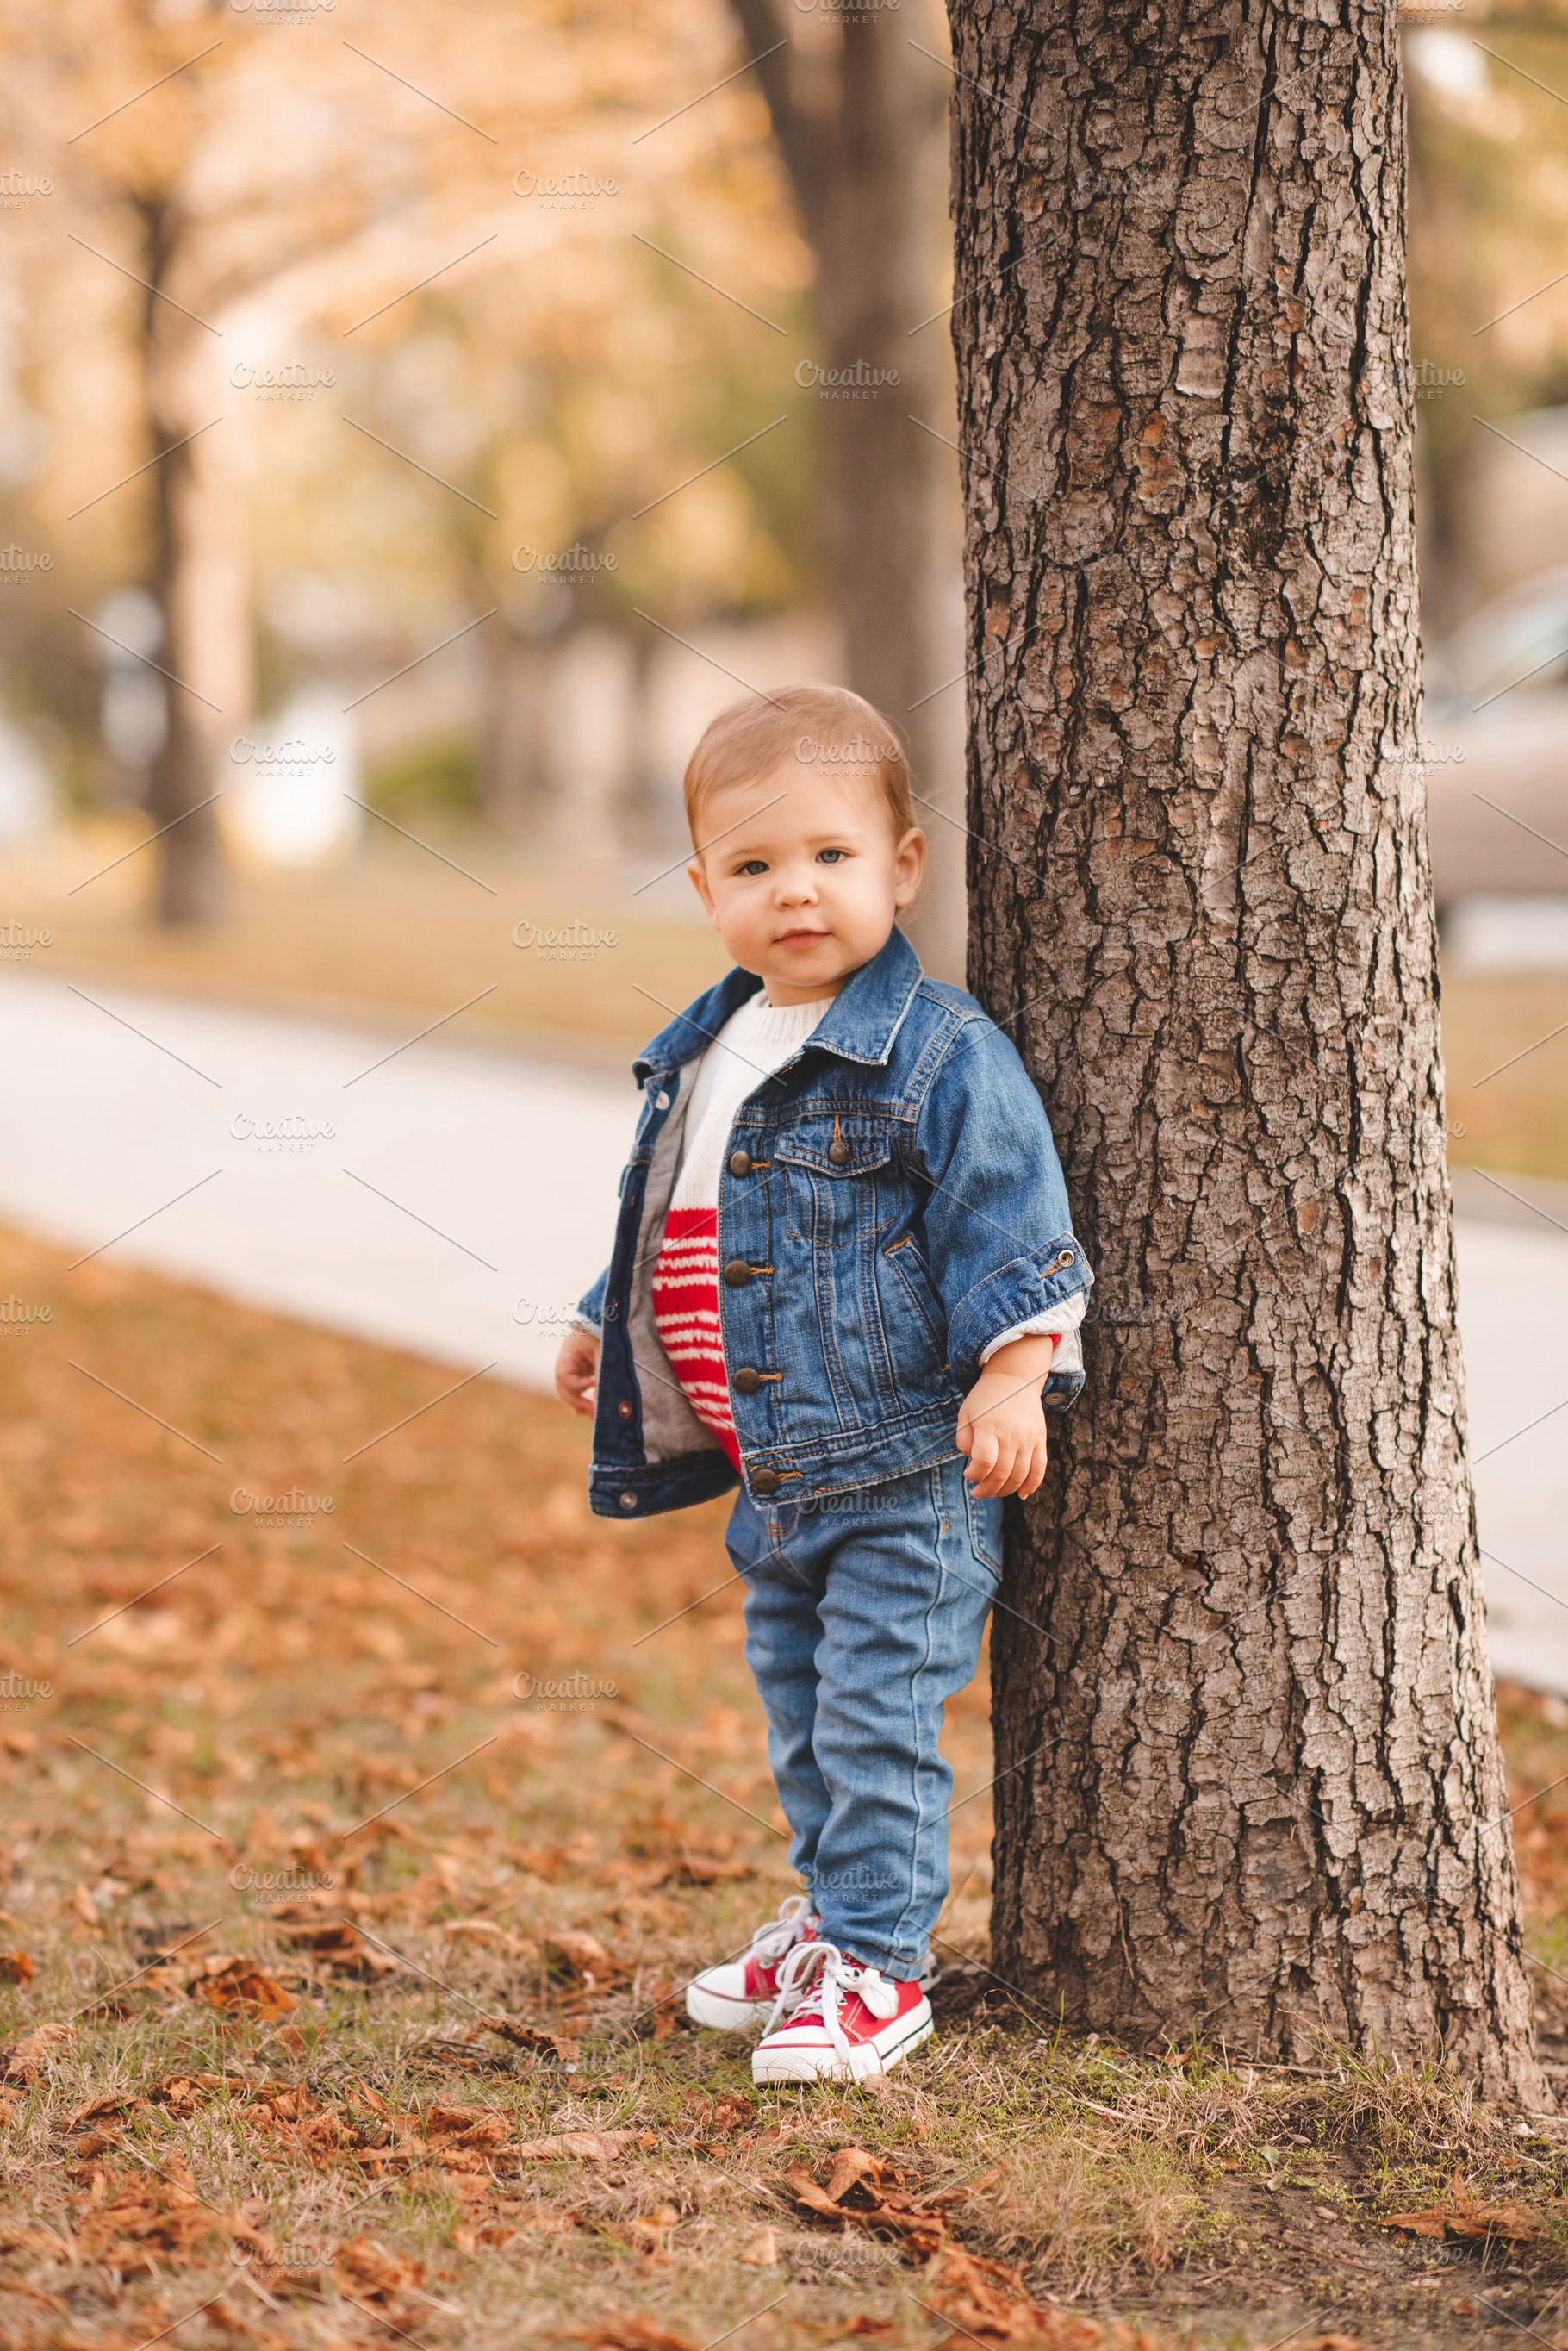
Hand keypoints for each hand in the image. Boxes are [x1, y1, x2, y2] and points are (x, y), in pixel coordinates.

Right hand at [554, 1329, 599, 1417]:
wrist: (612, 1318)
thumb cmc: (607, 1331)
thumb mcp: (606, 1351)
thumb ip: (603, 1374)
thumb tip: (602, 1404)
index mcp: (569, 1351)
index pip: (563, 1375)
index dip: (576, 1384)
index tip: (593, 1384)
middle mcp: (569, 1360)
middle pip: (563, 1386)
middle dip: (576, 1400)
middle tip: (592, 1412)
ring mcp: (576, 1366)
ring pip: (570, 1389)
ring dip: (580, 1403)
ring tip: (593, 1415)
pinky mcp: (585, 1370)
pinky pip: (580, 1388)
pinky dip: (583, 1399)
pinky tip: (589, 1412)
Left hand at [956, 1334, 1055, 1498]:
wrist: (1014, 1378)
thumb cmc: (985, 1398)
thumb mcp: (965, 1414)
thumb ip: (963, 1440)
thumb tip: (973, 1463)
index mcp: (990, 1427)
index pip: (985, 1462)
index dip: (974, 1474)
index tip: (967, 1473)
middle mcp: (1012, 1435)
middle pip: (1002, 1474)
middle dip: (987, 1489)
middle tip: (977, 1492)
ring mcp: (1029, 1439)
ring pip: (1020, 1476)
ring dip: (1005, 1490)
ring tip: (993, 1491)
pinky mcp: (1040, 1440)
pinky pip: (1040, 1468)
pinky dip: (1032, 1485)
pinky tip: (1022, 1495)